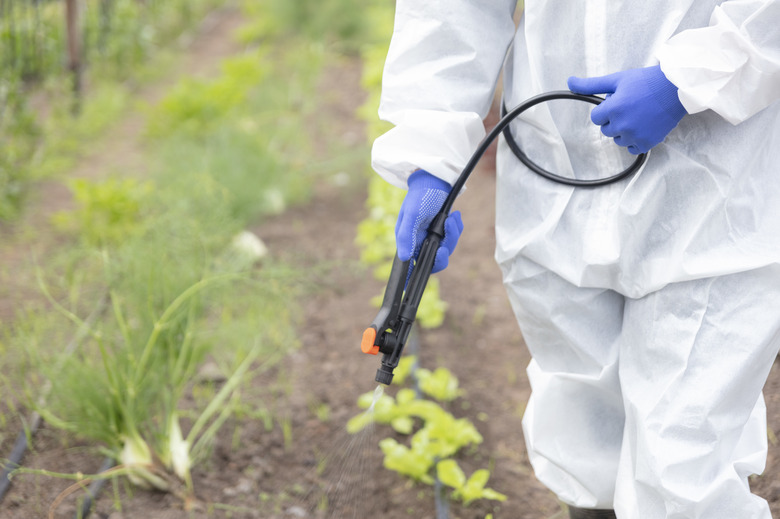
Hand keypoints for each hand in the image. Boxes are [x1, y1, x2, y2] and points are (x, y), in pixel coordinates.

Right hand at [396, 170, 463, 272]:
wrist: (434, 179)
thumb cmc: (420, 195)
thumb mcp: (412, 215)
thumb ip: (406, 236)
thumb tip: (404, 258)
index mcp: (408, 240)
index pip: (413, 265)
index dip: (418, 274)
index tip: (426, 275)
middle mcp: (420, 241)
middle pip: (435, 260)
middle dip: (443, 253)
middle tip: (444, 247)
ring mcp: (433, 236)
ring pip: (447, 248)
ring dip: (452, 234)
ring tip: (451, 218)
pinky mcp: (444, 230)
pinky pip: (454, 236)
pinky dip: (456, 227)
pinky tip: (454, 216)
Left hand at [568, 65, 686, 154]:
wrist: (676, 88)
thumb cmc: (646, 82)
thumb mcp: (616, 80)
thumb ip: (591, 85)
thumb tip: (569, 82)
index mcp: (613, 109)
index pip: (596, 118)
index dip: (605, 109)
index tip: (617, 101)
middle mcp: (622, 125)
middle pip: (606, 129)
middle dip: (614, 119)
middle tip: (630, 106)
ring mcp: (635, 135)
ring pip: (618, 139)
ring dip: (623, 130)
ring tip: (638, 115)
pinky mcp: (647, 142)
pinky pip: (631, 148)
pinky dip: (634, 140)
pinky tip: (642, 127)